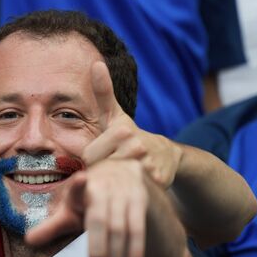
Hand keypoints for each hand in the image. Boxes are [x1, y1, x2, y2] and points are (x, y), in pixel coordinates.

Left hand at [26, 159, 150, 256]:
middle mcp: (102, 186)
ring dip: (116, 251)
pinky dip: (136, 251)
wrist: (121, 171)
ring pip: (121, 226)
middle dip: (98, 245)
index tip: (81, 178)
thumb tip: (28, 240)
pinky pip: (138, 228)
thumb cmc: (90, 198)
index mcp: (80, 187)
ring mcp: (122, 192)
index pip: (78, 186)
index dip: (78, 185)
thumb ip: (52, 226)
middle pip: (99, 218)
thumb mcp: (71, 210)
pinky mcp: (139, 200)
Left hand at [81, 62, 181, 188]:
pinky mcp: (158, 183)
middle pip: (100, 170)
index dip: (94, 159)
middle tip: (116, 163)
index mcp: (121, 130)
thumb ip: (103, 92)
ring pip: (113, 182)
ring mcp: (148, 165)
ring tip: (124, 171)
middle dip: (104, 170)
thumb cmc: (130, 135)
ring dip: (115, 181)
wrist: (167, 155)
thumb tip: (95, 64)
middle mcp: (136, 146)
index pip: (88, 157)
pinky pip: (128, 192)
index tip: (106, 153)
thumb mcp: (114, 115)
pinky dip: (128, 190)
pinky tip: (135, 182)